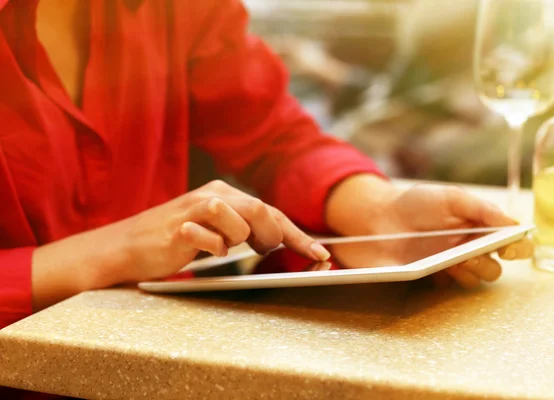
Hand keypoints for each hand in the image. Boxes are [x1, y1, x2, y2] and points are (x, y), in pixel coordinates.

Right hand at [114, 180, 330, 282]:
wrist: (123, 246)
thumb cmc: (173, 240)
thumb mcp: (213, 229)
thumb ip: (242, 229)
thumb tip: (277, 238)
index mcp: (222, 193)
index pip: (269, 210)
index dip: (297, 233)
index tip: (320, 253)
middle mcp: (212, 195)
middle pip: (261, 209)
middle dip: (272, 236)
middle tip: (262, 252)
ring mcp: (193, 210)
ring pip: (240, 219)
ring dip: (237, 240)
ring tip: (219, 246)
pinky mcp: (178, 229)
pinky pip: (211, 239)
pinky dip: (213, 249)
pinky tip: (199, 249)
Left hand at [326, 176, 532, 288]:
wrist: (375, 218)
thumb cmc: (412, 204)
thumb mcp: (448, 197)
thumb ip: (480, 208)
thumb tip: (513, 223)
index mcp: (478, 227)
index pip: (511, 242)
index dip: (517, 247)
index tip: (508, 248)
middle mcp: (468, 249)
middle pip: (494, 268)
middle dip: (486, 263)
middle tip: (469, 255)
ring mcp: (449, 266)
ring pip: (474, 280)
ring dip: (468, 273)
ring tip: (451, 261)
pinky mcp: (429, 278)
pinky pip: (446, 289)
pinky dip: (443, 280)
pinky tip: (429, 268)